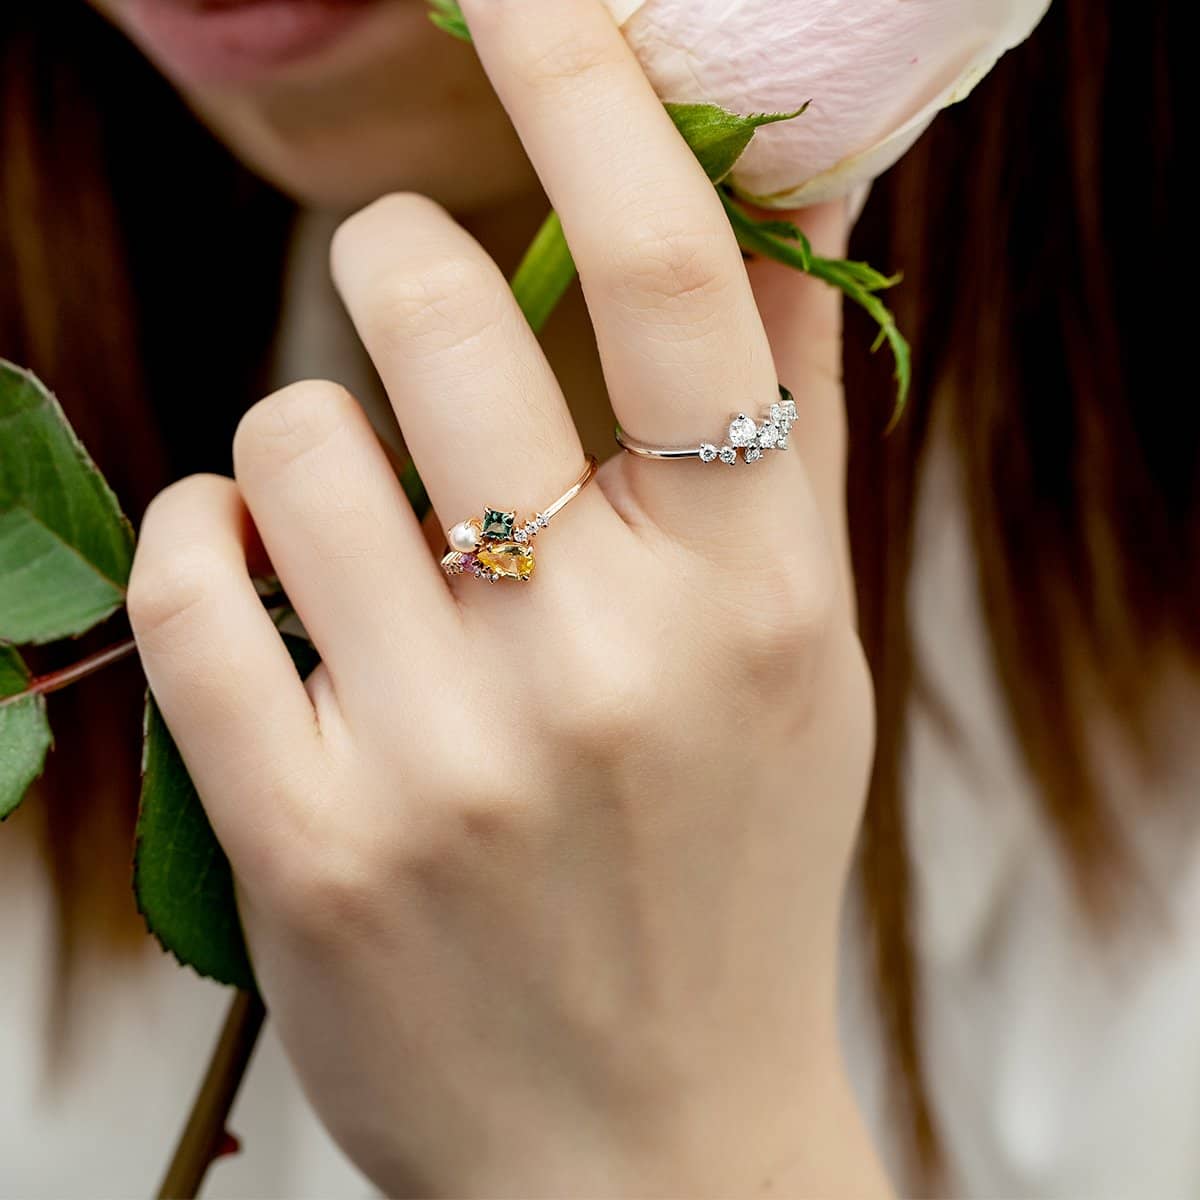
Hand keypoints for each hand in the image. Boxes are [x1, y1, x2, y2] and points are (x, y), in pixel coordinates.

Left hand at [129, 0, 885, 1193]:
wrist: (646, 1141)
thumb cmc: (723, 878)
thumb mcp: (797, 661)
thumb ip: (781, 439)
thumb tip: (778, 226)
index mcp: (755, 600)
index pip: (680, 288)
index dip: (598, 106)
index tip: (532, 3)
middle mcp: (609, 660)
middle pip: (436, 310)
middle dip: (403, 264)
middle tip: (413, 297)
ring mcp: (449, 755)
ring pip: (290, 438)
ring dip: (305, 437)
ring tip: (363, 522)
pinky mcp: (312, 838)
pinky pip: (201, 573)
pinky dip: (210, 533)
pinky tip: (266, 573)